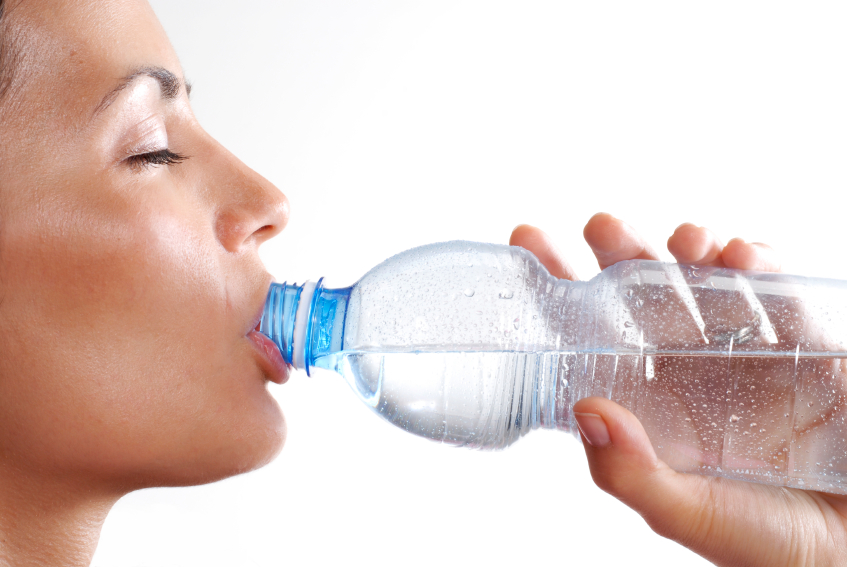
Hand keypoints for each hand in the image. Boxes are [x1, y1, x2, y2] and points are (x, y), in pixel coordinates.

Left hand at [510, 213, 846, 566]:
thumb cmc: (770, 543)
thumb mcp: (691, 515)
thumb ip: (633, 475)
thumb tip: (586, 412)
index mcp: (648, 406)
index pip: (590, 340)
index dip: (560, 292)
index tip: (529, 240)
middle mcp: (687, 371)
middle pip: (642, 297)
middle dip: (620, 252)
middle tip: (602, 225)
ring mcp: (742, 352)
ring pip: (704, 282)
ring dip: (689, 250)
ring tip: (685, 240)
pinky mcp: (801, 343)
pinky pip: (775, 292)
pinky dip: (758, 266)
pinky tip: (741, 256)